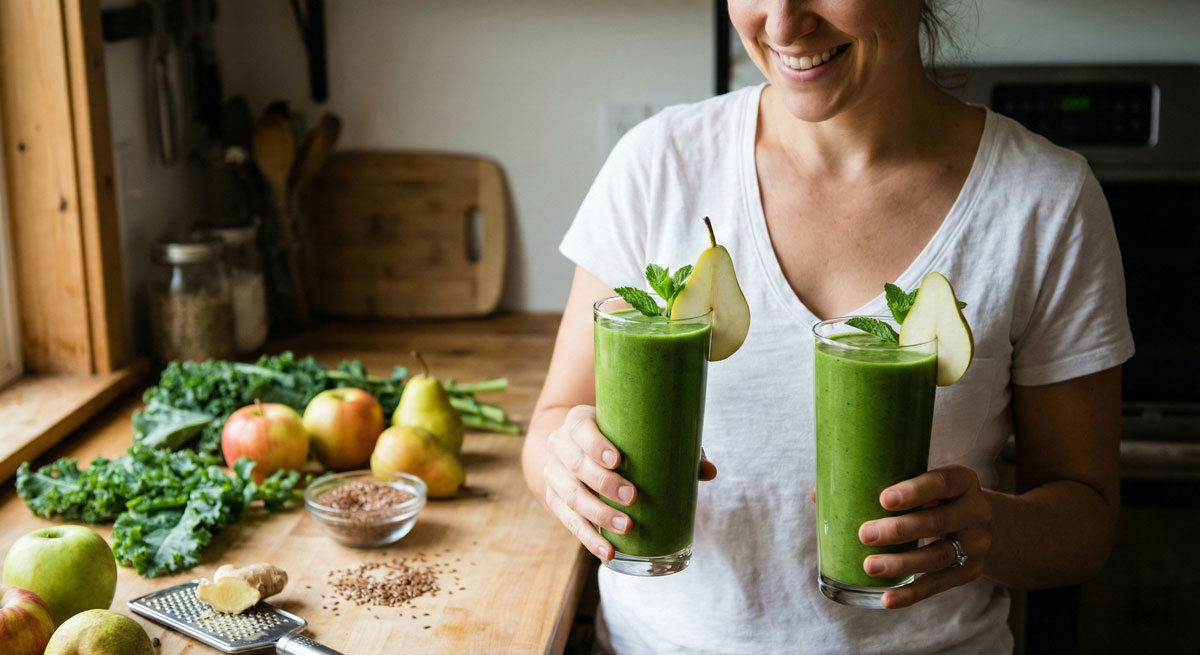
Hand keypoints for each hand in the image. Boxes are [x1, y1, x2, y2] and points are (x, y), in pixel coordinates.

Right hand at [543, 406, 715, 561]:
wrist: (575, 449)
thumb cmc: (616, 438)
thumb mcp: (634, 434)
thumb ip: (671, 449)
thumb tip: (709, 472)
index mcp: (578, 422)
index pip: (581, 430)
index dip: (596, 445)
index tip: (618, 459)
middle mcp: (559, 446)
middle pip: (576, 465)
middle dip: (604, 484)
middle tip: (632, 497)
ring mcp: (553, 474)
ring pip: (571, 496)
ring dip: (598, 514)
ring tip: (625, 526)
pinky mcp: (554, 500)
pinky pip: (569, 522)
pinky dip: (589, 538)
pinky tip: (608, 551)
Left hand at [857, 465, 992, 609]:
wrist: (983, 525)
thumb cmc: (938, 498)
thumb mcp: (925, 484)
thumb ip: (882, 484)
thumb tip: (819, 494)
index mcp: (963, 481)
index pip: (942, 482)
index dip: (915, 491)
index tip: (883, 499)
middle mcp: (976, 511)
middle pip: (937, 522)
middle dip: (899, 530)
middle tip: (864, 534)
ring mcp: (976, 544)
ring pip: (938, 557)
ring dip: (901, 563)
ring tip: (870, 566)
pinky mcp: (970, 571)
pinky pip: (939, 584)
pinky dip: (912, 593)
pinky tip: (887, 598)